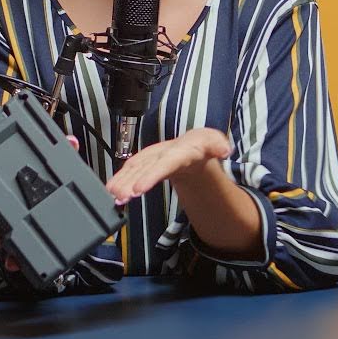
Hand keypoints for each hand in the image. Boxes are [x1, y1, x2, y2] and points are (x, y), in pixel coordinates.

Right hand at [0, 135, 80, 273]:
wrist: (81, 217)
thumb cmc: (64, 188)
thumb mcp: (65, 168)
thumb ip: (66, 153)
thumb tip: (71, 141)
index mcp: (11, 188)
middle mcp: (7, 210)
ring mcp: (15, 230)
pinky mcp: (26, 247)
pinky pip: (13, 256)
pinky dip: (12, 260)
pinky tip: (14, 261)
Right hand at [107, 127, 231, 204]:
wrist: (191, 144)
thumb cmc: (200, 145)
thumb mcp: (214, 143)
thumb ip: (219, 145)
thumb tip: (225, 149)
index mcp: (179, 149)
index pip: (165, 162)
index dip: (150, 175)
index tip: (139, 188)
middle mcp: (162, 152)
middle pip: (145, 167)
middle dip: (130, 181)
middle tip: (120, 195)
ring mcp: (152, 157)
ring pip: (134, 168)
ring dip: (122, 181)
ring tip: (113, 195)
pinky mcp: (145, 162)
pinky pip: (130, 170)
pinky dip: (120, 179)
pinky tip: (111, 190)